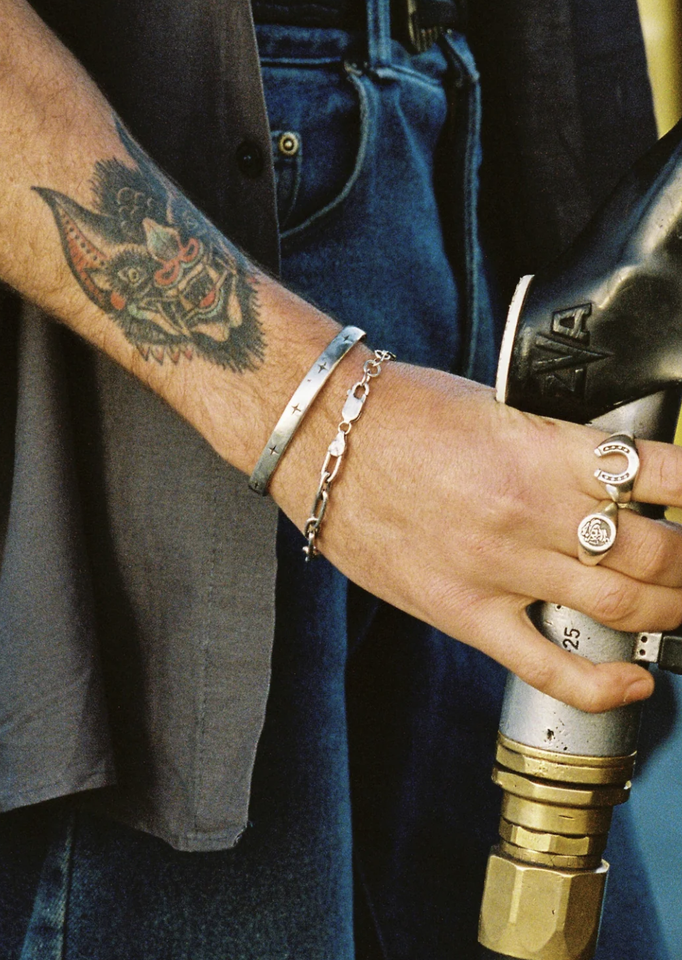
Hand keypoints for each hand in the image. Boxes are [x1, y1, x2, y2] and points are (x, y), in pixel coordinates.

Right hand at [273, 360, 681, 712]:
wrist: (321, 436)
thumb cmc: (400, 411)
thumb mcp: (495, 406)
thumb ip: (555, 446)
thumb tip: (608, 475)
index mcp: (545, 450)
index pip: (662, 475)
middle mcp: (532, 511)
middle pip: (656, 554)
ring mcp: (498, 568)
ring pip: (619, 610)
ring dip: (669, 614)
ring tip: (680, 610)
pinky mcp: (462, 610)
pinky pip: (545, 666)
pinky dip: (601, 686)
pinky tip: (633, 684)